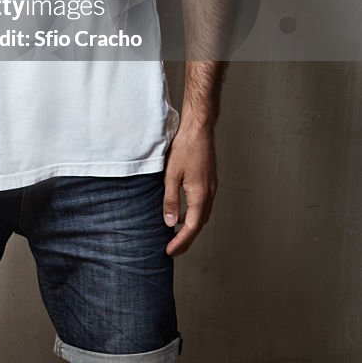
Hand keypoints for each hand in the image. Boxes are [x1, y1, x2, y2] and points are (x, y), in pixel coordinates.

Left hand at [162, 122, 217, 256]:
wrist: (199, 128)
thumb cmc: (185, 147)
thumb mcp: (171, 174)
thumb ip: (170, 199)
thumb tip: (169, 223)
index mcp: (200, 195)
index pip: (191, 228)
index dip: (180, 242)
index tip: (169, 252)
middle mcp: (210, 194)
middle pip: (199, 225)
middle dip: (186, 239)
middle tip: (172, 250)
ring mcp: (212, 187)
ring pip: (202, 215)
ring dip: (191, 227)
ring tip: (175, 234)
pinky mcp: (210, 181)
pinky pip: (203, 205)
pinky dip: (194, 214)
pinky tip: (183, 212)